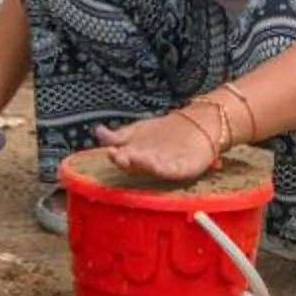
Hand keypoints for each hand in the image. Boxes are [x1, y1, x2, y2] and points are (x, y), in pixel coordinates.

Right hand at [91, 110, 219, 181]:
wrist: (197, 126)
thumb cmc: (164, 132)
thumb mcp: (138, 131)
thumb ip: (118, 135)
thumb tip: (97, 131)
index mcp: (135, 157)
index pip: (123, 158)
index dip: (116, 156)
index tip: (109, 151)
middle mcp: (148, 165)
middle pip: (136, 166)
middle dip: (127, 162)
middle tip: (118, 156)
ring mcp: (166, 167)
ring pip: (152, 168)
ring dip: (142, 165)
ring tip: (132, 158)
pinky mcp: (183, 169)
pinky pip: (172, 169)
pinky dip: (163, 167)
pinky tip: (154, 161)